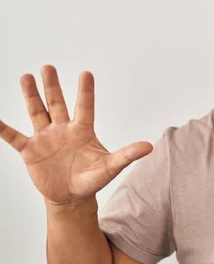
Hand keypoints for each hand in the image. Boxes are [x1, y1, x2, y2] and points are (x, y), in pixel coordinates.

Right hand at [0, 65, 152, 205]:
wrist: (71, 196)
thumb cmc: (92, 179)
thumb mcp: (111, 167)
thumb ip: (127, 155)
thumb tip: (149, 146)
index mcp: (83, 131)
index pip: (85, 107)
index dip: (85, 91)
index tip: (86, 73)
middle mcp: (63, 129)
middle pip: (57, 103)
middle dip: (52, 86)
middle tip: (47, 67)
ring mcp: (45, 138)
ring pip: (37, 112)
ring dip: (31, 96)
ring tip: (25, 77)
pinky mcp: (30, 151)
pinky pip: (14, 137)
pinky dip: (3, 128)